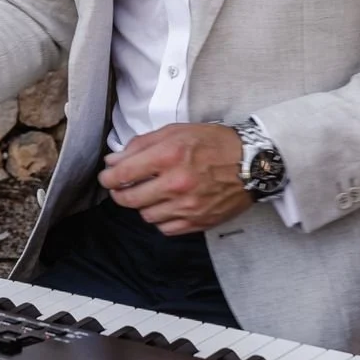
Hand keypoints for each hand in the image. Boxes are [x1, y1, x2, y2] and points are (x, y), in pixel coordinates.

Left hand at [97, 123, 253, 235]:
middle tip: (122, 187)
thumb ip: (141, 145)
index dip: (108, 177)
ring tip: (151, 193)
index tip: (107, 177)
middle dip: (120, 193)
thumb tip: (114, 161)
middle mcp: (176, 183)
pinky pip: (165, 228)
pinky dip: (161, 219)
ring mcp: (187, 206)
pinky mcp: (198, 222)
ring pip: (146, 215)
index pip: (123, 174)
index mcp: (168, 156)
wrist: (251, 163)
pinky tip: (167, 206)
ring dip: (143, 205)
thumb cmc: (214, 143)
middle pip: (129, 199)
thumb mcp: (176, 131)